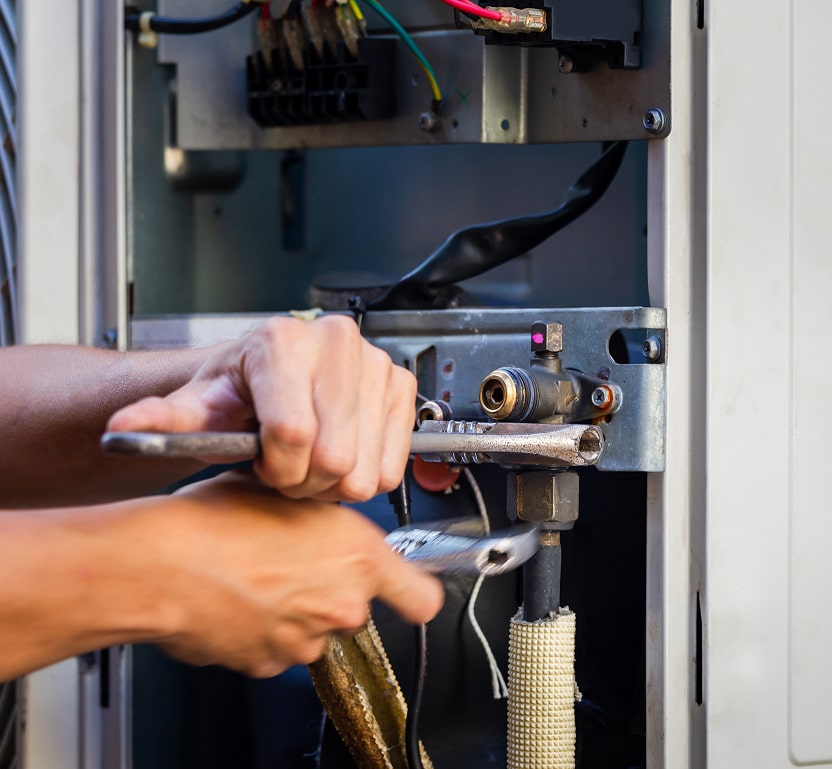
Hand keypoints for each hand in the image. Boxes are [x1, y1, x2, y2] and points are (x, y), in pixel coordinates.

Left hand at [107, 315, 416, 500]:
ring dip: (333, 482)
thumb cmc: (237, 393)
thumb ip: (161, 419)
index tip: (261, 466)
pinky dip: (364, 475)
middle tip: (286, 468)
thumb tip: (124, 430)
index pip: (292, 431)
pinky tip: (340, 454)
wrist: (270, 376)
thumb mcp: (196, 406)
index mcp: (281, 342)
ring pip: (365, 469)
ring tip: (310, 460)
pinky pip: (392, 465)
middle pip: (333, 456)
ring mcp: (375, 363)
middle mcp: (335, 342)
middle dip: (304, 480)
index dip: (274, 468)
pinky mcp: (400, 386)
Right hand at [132, 472, 442, 677]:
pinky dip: (263, 629)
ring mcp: (306, 639)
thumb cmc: (215, 520)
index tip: (412, 586)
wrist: (161, 562)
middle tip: (293, 563)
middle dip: (332, 591)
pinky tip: (237, 599)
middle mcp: (342, 604)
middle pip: (357, 608)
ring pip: (315, 629)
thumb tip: (321, 515)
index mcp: (358, 556)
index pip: (423, 596)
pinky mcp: (269, 664)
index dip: (416, 591)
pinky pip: (278, 646)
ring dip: (295, 610)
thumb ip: (322, 515)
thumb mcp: (286, 493)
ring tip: (256, 577)